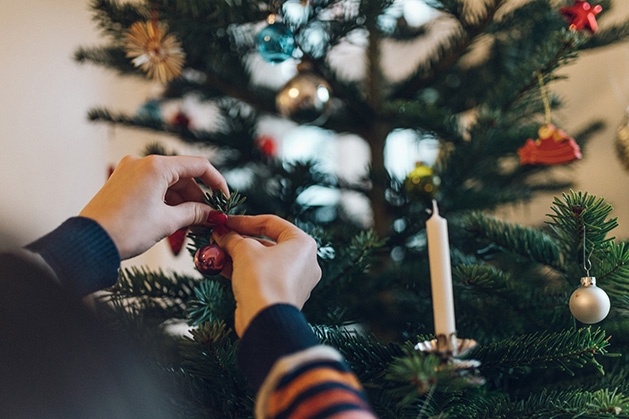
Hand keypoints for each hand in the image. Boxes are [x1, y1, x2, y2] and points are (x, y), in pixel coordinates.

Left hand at [79, 155, 227, 259]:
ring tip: (192, 223)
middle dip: (198, 197)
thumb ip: (194, 213)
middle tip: (209, 218)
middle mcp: (142, 162)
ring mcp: (130, 170)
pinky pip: (153, 186)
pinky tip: (174, 218)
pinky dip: (166, 200)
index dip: (216, 182)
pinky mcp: (122, 181)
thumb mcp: (167, 222)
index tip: (224, 200)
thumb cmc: (127, 230)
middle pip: (183, 174)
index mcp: (156, 166)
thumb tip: (213, 214)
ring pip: (168, 182)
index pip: (198, 166)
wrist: (89, 243)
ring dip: (182, 201)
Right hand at [212, 215, 321, 336]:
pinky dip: (243, 271)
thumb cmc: (263, 280)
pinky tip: (221, 267)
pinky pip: (261, 277)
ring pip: (262, 261)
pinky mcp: (281, 296)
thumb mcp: (244, 251)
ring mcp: (294, 281)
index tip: (226, 222)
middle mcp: (303, 262)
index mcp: (303, 244)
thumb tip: (222, 234)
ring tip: (216, 252)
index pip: (272, 223)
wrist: (265, 321)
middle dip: (239, 240)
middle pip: (267, 243)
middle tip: (219, 237)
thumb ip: (232, 238)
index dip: (245, 220)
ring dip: (237, 255)